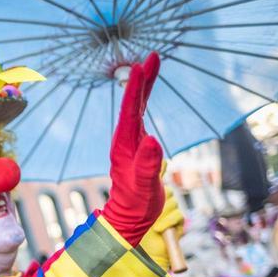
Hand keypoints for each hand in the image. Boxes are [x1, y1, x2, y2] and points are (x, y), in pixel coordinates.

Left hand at [103, 52, 164, 245]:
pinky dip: (146, 102)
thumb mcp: (144, 187)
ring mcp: (131, 143)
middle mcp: (125, 140)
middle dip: (142, 78)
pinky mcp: (138, 148)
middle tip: (153, 56)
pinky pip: (142, 118)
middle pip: (134, 103)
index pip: (131, 110)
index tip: (142, 65)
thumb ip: (148, 165)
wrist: (128, 220)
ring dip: (145, 86)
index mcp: (124, 145)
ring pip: (138, 108)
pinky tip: (148, 95)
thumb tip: (152, 140)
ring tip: (153, 65)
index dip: (136, 87)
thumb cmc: (136, 206)